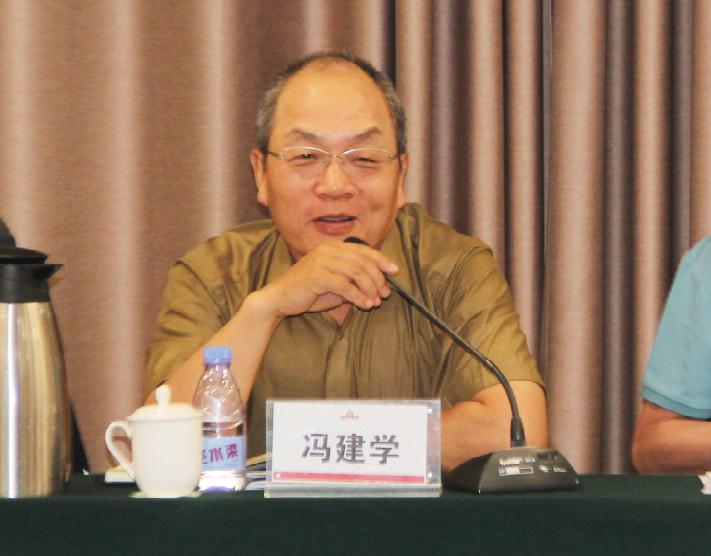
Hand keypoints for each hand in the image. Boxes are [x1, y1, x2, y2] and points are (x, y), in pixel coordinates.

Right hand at [259, 241, 398, 317]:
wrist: (280, 299)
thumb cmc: (308, 292)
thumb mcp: (335, 284)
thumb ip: (353, 281)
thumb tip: (379, 288)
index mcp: (332, 248)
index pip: (363, 250)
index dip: (382, 260)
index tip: (395, 271)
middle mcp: (327, 250)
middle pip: (363, 261)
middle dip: (378, 278)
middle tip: (384, 294)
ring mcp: (321, 261)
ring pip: (356, 272)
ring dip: (370, 288)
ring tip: (374, 302)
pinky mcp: (316, 275)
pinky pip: (345, 286)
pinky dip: (358, 296)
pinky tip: (364, 305)